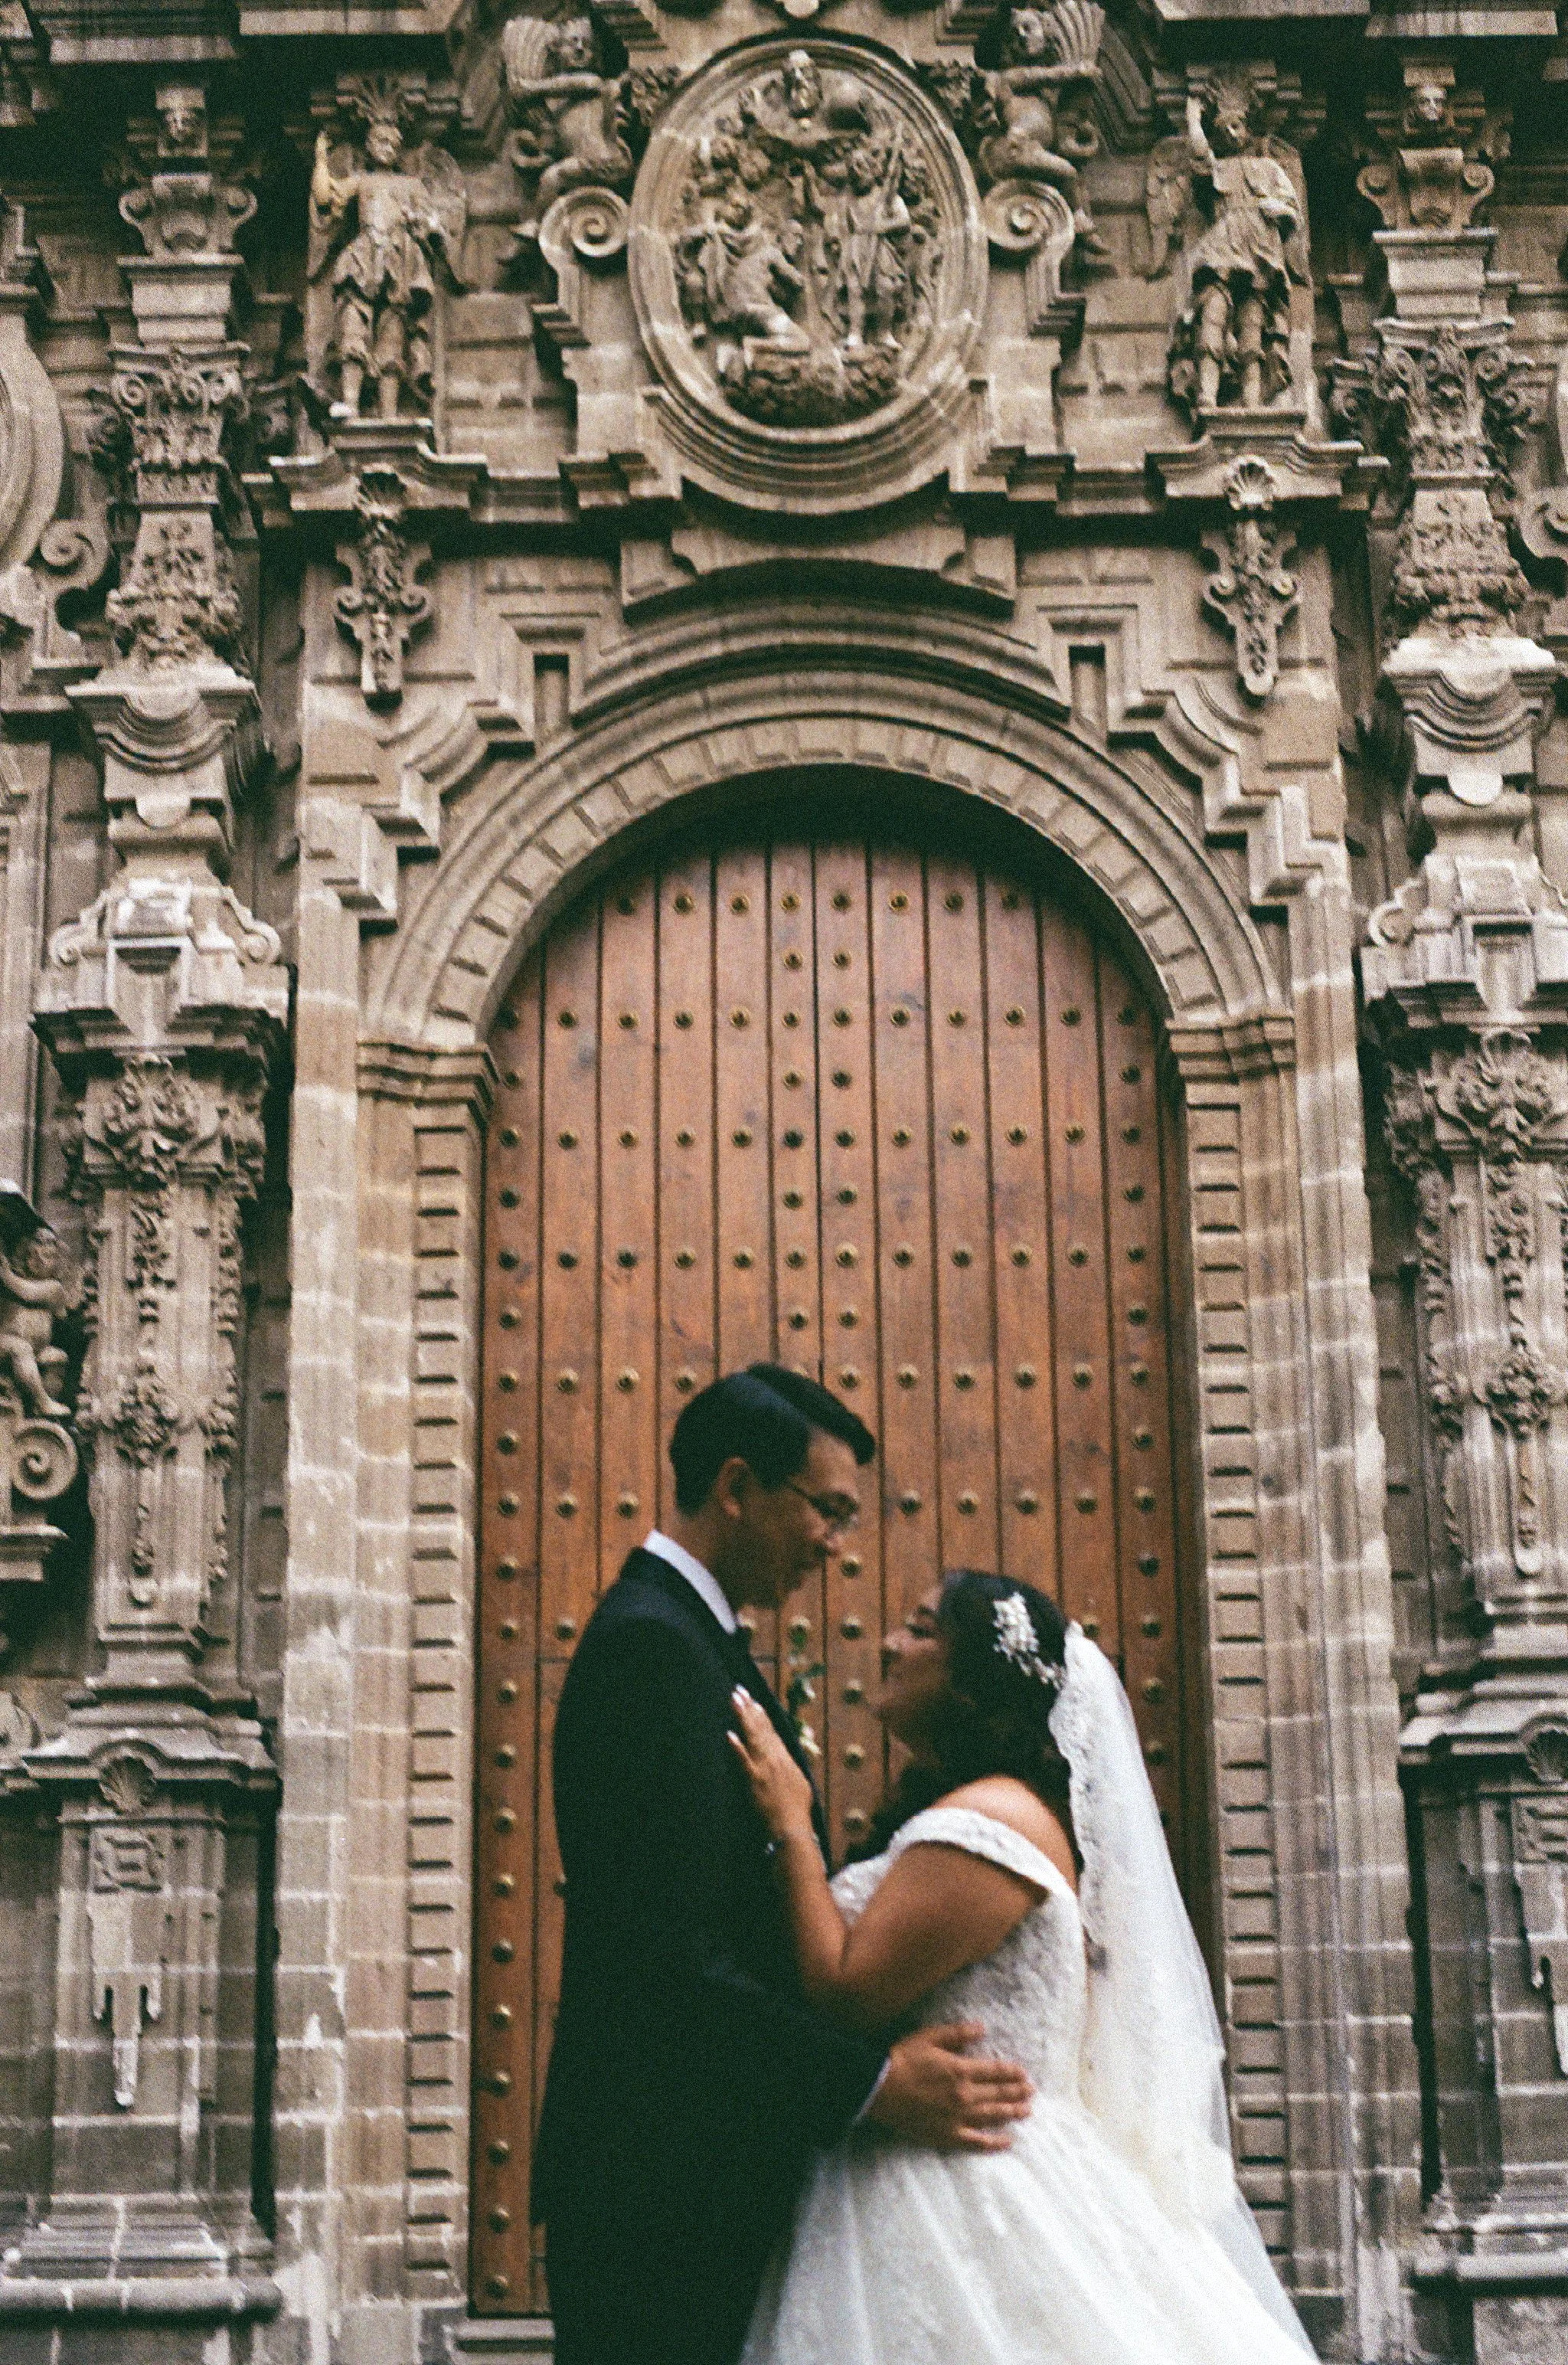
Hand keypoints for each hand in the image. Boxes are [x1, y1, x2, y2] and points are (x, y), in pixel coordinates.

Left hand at [727, 1687, 814, 1843]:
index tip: (753, 1701)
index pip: (772, 1732)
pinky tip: (729, 1735)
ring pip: (752, 1738)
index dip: (761, 1715)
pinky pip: (743, 1762)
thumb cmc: (796, 1811)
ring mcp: (763, 1768)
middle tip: (739, 1690)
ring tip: (734, 1701)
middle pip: (760, 1729)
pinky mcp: (753, 1781)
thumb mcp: (800, 1784)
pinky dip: (736, 1748)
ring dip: (743, 1718)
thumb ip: (791, 1769)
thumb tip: (787, 1759)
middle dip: (749, 1708)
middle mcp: (774, 1759)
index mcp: (785, 1759)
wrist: (791, 1828)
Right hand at [864, 2021, 1032, 2152]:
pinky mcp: (947, 2135)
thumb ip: (958, 2033)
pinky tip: (1007, 2142)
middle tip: (1031, 2091)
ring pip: (992, 2116)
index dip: (1011, 2072)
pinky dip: (993, 2143)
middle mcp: (964, 2095)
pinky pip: (976, 2142)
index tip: (1024, 2073)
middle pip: (997, 2094)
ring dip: (1012, 2113)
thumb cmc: (903, 2059)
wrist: (879, 2089)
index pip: (994, 2071)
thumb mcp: (930, 2037)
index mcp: (961, 2070)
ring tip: (1026, 2111)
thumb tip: (982, 2028)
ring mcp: (958, 2118)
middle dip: (1017, 2092)